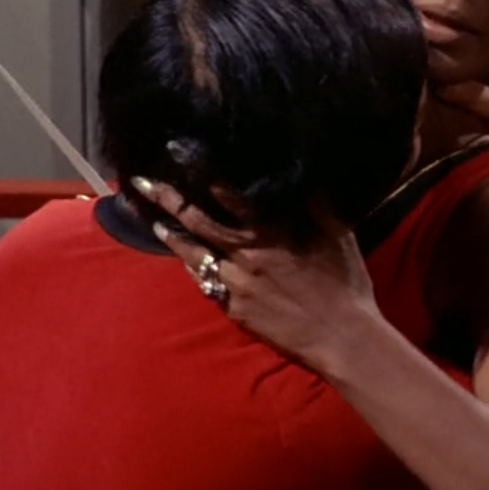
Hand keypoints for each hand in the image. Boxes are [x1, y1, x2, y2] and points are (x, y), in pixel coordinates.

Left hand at [127, 177, 380, 375]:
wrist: (341, 337)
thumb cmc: (345, 283)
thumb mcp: (338, 235)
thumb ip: (318, 204)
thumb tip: (306, 176)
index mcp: (271, 230)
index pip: (226, 193)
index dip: (200, 171)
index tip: (177, 152)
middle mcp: (247, 253)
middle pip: (197, 221)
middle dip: (167, 199)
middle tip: (143, 183)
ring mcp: (236, 282)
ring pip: (194, 255)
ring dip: (173, 237)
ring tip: (157, 224)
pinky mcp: (235, 308)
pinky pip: (208, 284)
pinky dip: (196, 270)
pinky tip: (188, 263)